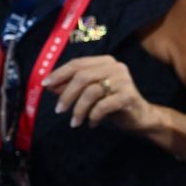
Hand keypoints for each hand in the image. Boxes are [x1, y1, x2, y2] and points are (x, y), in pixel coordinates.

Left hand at [41, 55, 159, 134]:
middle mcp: (116, 67)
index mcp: (105, 62)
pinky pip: (103, 105)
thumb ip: (71, 87)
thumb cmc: (112, 104)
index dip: (59, 74)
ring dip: (79, 109)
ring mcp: (124, 81)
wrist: (140, 117)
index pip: (77, 64)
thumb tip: (49, 85)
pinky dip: (93, 116)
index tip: (45, 85)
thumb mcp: (89, 94)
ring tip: (75, 122)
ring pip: (91, 92)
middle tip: (59, 110)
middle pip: (82, 77)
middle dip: (67, 95)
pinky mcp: (129, 96)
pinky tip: (92, 123)